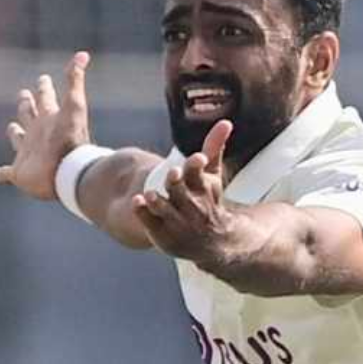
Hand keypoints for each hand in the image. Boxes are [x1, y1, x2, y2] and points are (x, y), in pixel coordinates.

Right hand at [0, 51, 92, 200]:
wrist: (69, 173)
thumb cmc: (71, 139)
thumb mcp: (74, 105)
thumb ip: (75, 80)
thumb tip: (83, 54)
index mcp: (50, 119)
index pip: (46, 98)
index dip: (44, 87)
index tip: (43, 78)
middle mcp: (38, 134)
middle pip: (30, 115)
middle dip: (27, 105)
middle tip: (24, 94)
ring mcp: (28, 153)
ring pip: (18, 141)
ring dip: (15, 135)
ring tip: (12, 129)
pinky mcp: (19, 173)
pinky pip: (5, 174)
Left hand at [132, 119, 235, 262]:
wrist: (209, 242)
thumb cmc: (208, 201)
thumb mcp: (212, 176)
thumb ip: (214, 148)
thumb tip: (226, 121)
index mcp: (203, 191)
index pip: (199, 176)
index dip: (197, 168)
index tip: (197, 158)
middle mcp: (191, 208)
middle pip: (182, 193)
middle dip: (177, 183)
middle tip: (172, 173)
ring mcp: (177, 223)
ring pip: (166, 210)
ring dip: (159, 201)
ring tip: (150, 194)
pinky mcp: (162, 234)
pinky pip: (150, 222)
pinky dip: (143, 212)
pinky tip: (137, 200)